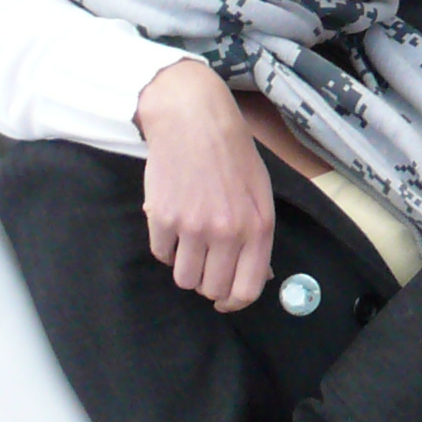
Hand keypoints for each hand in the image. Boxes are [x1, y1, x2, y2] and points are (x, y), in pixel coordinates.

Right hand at [137, 60, 277, 311]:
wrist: (193, 119)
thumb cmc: (231, 153)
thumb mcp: (260, 192)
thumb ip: (259, 236)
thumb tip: (261, 275)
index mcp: (259, 227)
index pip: (248, 289)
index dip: (234, 302)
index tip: (223, 300)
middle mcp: (229, 232)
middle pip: (212, 289)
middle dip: (207, 283)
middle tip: (203, 263)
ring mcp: (194, 227)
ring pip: (184, 279)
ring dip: (185, 267)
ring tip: (188, 241)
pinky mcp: (163, 219)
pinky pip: (161, 255)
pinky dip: (165, 247)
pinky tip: (172, 223)